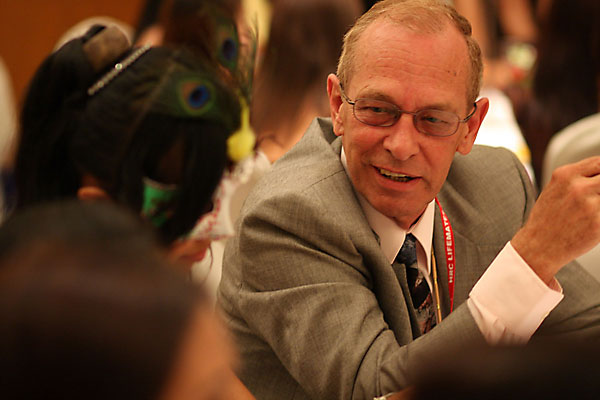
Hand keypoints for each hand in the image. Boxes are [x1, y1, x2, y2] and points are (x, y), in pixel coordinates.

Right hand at [511, 156, 599, 282]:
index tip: (599, 181)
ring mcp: (589, 205)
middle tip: (595, 199)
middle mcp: (577, 187)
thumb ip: (579, 178)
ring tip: (591, 211)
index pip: (599, 161)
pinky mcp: (598, 224)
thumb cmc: (546, 219)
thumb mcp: (555, 189)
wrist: (537, 246)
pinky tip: (590, 223)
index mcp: (565, 175)